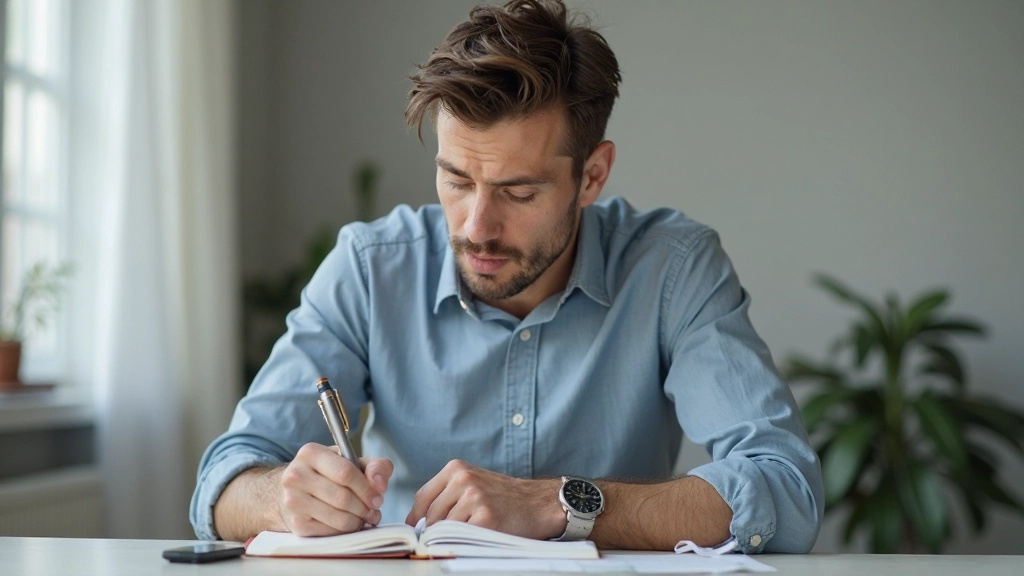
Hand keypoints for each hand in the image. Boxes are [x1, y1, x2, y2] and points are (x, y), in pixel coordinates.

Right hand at [278, 442, 393, 536]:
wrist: (294, 490)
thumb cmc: (329, 473)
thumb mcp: (351, 461)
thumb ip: (375, 466)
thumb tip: (380, 485)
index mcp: (311, 453)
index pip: (346, 473)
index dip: (367, 488)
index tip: (378, 498)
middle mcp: (296, 475)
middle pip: (343, 498)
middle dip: (365, 508)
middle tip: (373, 511)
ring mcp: (293, 501)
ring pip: (338, 518)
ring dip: (358, 521)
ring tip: (364, 518)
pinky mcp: (296, 523)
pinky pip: (330, 531)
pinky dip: (345, 530)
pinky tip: (349, 523)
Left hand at [404, 459, 564, 538]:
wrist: (539, 503)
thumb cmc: (504, 497)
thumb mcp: (473, 483)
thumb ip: (447, 494)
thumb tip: (419, 521)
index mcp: (456, 468)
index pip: (422, 497)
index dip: (417, 518)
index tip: (417, 531)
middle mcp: (463, 479)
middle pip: (431, 516)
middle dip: (437, 531)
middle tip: (451, 537)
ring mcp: (474, 497)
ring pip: (445, 528)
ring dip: (454, 537)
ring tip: (473, 532)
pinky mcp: (485, 517)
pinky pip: (461, 537)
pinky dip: (466, 542)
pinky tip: (481, 537)